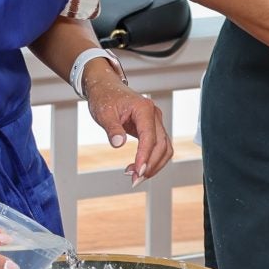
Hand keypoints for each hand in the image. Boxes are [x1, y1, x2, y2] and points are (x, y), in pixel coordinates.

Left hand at [84, 63, 172, 182]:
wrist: (106, 88)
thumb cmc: (105, 97)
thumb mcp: (104, 113)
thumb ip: (112, 128)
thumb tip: (118, 144)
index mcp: (144, 108)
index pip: (150, 137)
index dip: (145, 156)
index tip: (138, 172)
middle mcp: (154, 114)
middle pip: (162, 145)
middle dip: (150, 165)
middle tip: (135, 180)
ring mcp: (156, 121)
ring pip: (165, 148)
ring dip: (154, 165)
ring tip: (136, 177)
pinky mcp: (153, 128)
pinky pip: (159, 147)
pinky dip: (152, 160)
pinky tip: (139, 168)